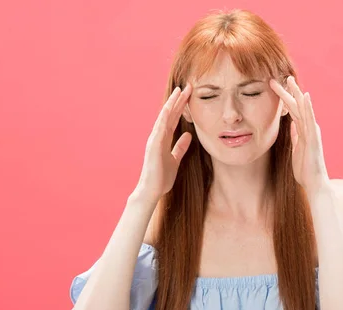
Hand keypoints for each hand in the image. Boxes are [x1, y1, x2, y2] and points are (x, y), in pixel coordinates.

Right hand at [134, 84, 192, 201]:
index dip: (182, 106)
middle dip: (179, 100)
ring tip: (181, 90)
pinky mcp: (153, 145)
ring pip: (164, 117)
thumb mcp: (175, 159)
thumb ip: (180, 147)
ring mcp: (155, 139)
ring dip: (172, 103)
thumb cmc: (162, 177)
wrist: (152, 190)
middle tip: (189, 86)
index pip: (174, 119)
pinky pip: (159, 128)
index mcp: (164, 139)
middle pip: (170, 114)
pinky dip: (164, 117)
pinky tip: (169, 107)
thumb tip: (188, 136)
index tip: (190, 95)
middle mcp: (158, 136)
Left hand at [269, 76, 329, 194]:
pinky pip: (309, 120)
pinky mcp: (313, 138)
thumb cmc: (306, 169)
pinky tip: (305, 96)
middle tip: (281, 76)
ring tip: (289, 80)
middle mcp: (309, 129)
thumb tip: (291, 127)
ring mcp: (312, 132)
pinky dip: (308, 107)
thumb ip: (295, 137)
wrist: (314, 184)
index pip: (293, 111)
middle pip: (297, 106)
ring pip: (303, 109)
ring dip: (296, 94)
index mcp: (303, 131)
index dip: (285, 98)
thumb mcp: (296, 150)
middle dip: (289, 91)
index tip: (276, 87)